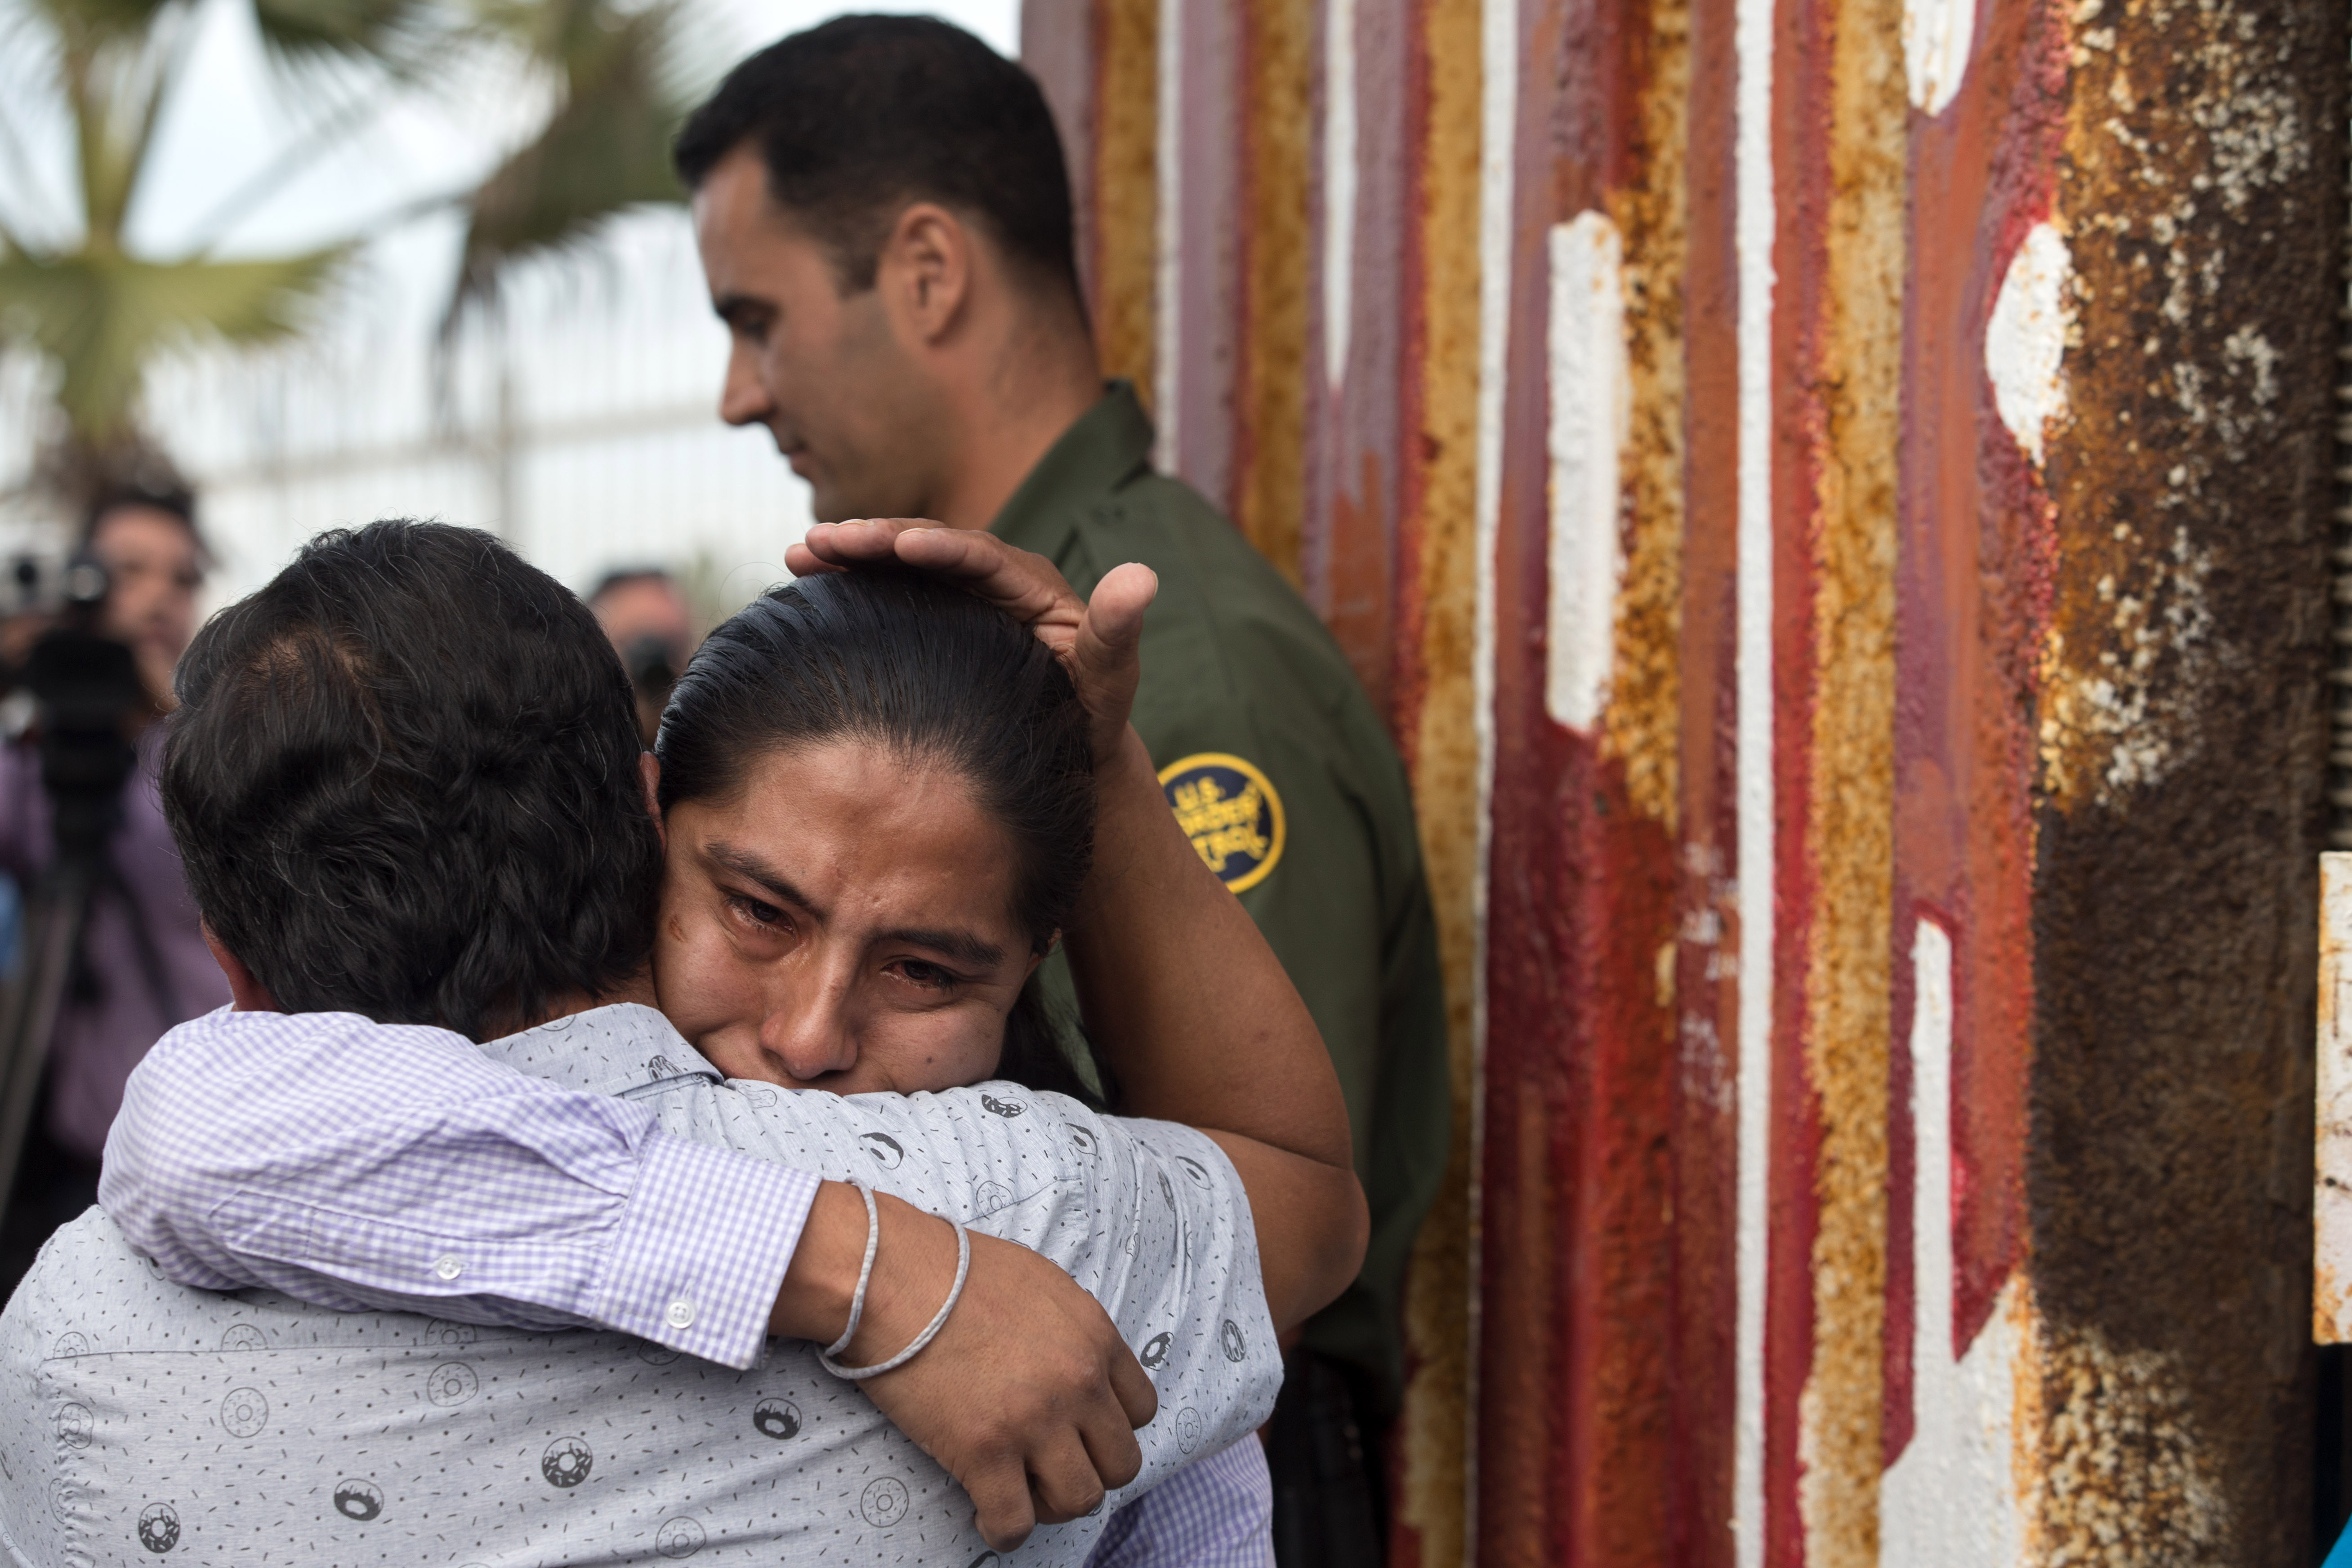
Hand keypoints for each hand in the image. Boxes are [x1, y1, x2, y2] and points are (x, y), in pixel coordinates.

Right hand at [773, 1184, 1156, 1548]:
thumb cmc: (956, 1270)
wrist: (893, 1276)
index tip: (1080, 1432)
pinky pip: (1015, 1521)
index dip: (1109, 1428)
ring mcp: (1034, 1421)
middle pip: (1121, 1464)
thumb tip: (1078, 1365)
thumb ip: (1073, 1330)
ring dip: (1052, 1504)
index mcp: (1096, 1338)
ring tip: (1020, 1491)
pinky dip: (1004, 1528)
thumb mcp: (1043, 1284)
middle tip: (1049, 1467)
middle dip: (1089, 1471)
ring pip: (1080, 1499)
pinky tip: (986, 1514)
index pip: (1141, 1410)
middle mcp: (1078, 1382)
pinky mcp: (984, 1452)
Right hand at [787, 520, 1155, 766]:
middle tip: (822, 541)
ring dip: (852, 553)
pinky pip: (892, 588)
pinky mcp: (939, 616)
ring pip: (902, 562)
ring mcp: (963, 595)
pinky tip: (807, 582)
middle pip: (930, 546)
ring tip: (801, 553)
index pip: (982, 555)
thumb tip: (1143, 575)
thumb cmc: (1093, 718)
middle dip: (876, 538)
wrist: (1071, 747)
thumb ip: (1119, 631)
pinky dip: (853, 581)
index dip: (941, 546)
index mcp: (1035, 585)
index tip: (900, 545)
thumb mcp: (1112, 679)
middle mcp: (996, 578)